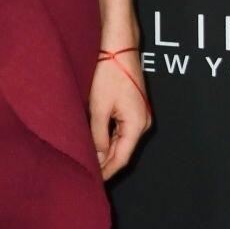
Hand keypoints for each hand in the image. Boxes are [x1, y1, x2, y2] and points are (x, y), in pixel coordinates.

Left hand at [89, 47, 152, 180]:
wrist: (119, 47)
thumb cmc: (110, 73)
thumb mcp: (99, 108)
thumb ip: (97, 136)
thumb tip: (96, 158)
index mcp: (137, 124)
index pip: (121, 158)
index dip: (107, 171)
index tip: (93, 181)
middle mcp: (143, 122)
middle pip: (123, 151)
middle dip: (105, 163)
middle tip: (86, 174)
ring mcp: (140, 116)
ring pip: (121, 142)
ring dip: (105, 151)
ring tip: (88, 162)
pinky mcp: (134, 108)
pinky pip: (122, 130)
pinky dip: (109, 139)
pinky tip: (95, 144)